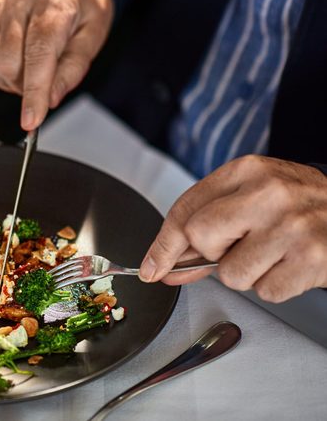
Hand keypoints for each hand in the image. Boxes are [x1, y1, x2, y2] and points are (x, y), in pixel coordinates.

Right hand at [0, 0, 113, 129]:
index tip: (31, 120)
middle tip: (43, 83)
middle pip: (8, 61)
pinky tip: (11, 66)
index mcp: (53, 2)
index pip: (38, 52)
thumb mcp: (92, 38)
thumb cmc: (81, 10)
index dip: (33, 92)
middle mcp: (20, 0)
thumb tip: (50, 99)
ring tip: (28, 71)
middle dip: (24, 86)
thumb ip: (72, 70)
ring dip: (8, 81)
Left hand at [139, 155, 326, 301]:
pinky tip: (290, 264)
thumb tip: (164, 264)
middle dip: (213, 252)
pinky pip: (265, 292)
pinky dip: (274, 285)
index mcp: (247, 171)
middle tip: (241, 244)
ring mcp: (291, 226)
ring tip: (273, 252)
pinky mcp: (311, 258)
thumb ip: (207, 226)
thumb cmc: (299, 205)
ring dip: (247, 273)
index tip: (151, 267)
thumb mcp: (252, 197)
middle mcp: (268, 193)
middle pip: (201, 238)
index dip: (162, 245)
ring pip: (231, 274)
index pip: (185, 210)